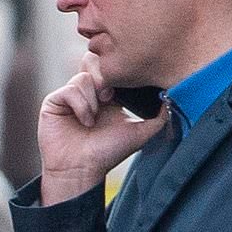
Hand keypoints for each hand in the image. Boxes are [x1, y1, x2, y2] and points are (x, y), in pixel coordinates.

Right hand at [38, 52, 163, 203]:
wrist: (81, 170)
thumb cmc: (108, 153)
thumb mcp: (141, 132)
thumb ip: (160, 116)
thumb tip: (176, 99)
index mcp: (109, 94)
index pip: (113, 67)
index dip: (120, 73)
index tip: (126, 91)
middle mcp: (89, 91)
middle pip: (95, 61)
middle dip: (105, 77)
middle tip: (111, 98)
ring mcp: (71, 95)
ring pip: (84, 74)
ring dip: (94, 96)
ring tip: (95, 118)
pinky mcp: (55, 100)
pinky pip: (70, 88)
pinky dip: (81, 104)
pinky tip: (85, 121)